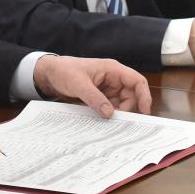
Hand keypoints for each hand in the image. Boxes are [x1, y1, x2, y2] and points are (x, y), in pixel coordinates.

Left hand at [32, 55, 151, 117]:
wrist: (50, 74)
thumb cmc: (64, 71)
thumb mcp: (79, 84)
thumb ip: (94, 98)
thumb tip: (110, 113)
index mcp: (112, 69)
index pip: (136, 81)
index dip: (144, 95)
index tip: (144, 111)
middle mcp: (113, 79)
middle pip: (132, 95)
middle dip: (129, 108)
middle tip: (121, 122)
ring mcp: (107, 88)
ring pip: (123, 103)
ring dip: (119, 113)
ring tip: (111, 123)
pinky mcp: (101, 96)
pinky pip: (111, 107)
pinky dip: (111, 114)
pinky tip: (105, 122)